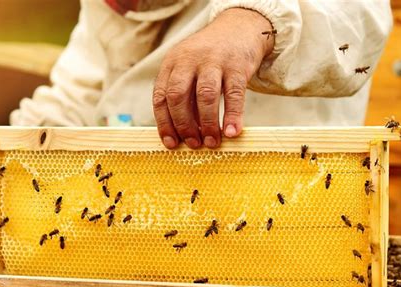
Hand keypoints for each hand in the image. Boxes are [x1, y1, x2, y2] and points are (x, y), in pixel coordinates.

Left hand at [153, 8, 273, 148]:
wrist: (239, 29)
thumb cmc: (209, 59)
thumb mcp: (188, 68)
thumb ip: (183, 96)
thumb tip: (182, 133)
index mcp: (172, 63)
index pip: (161, 96)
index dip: (164, 123)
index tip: (172, 143)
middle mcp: (189, 60)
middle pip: (178, 96)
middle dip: (184, 124)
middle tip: (193, 143)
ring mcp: (214, 61)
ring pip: (205, 96)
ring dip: (207, 123)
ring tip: (212, 142)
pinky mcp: (237, 65)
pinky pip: (234, 94)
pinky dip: (232, 116)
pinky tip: (232, 132)